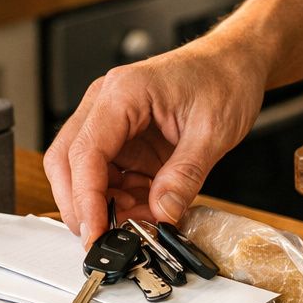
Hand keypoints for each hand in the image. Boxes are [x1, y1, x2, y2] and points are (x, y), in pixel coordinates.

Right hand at [44, 37, 267, 246]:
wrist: (235, 63)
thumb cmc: (223, 79)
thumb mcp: (213, 131)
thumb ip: (185, 175)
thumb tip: (163, 213)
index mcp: (123, 93)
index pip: (85, 152)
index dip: (85, 198)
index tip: (97, 231)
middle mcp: (106, 104)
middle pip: (67, 162)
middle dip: (80, 206)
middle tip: (105, 238)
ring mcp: (112, 122)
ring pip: (83, 173)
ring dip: (104, 205)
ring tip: (139, 222)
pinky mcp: (123, 139)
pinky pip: (109, 176)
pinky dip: (121, 199)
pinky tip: (146, 209)